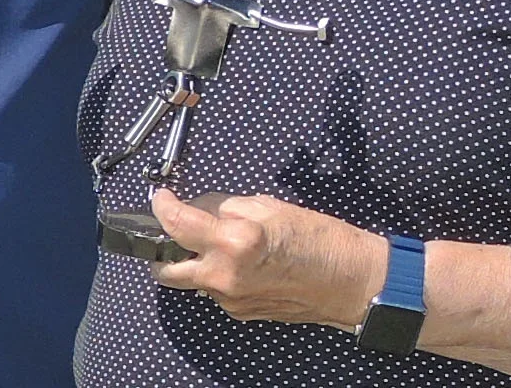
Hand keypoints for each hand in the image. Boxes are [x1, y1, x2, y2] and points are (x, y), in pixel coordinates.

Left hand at [149, 188, 385, 329]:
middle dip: (162, 248)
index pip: (177, 224)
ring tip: (214, 242)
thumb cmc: (318, 239)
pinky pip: (214, 290)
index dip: (162, 206)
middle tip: (173, 228)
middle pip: (167, 268)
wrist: (348, 280)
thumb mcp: (267, 206)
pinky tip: (238, 260)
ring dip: (193, 260)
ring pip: (192, 280)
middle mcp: (225, 275)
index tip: (162, 198)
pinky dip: (216, 273)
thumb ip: (226, 208)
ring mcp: (231, 299)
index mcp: (233, 242)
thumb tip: (202, 210)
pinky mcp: (240, 312)